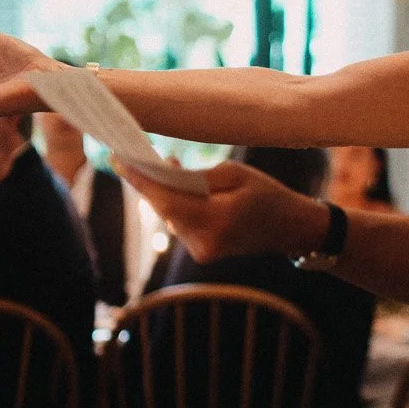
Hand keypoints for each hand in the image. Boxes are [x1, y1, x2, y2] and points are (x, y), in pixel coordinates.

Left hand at [117, 159, 329, 264]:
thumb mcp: (235, 174)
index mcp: (216, 220)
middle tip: (131, 156)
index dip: (140, 180)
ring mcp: (202, 251)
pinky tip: (176, 186)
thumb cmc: (268, 194)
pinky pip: (179, 223)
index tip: (118, 160)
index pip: (167, 200)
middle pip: (164, 208)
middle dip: (148, 182)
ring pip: (169, 216)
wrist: (290, 228)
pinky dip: (175, 204)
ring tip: (161, 165)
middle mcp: (204, 242)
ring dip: (163, 193)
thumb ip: (197, 177)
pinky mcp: (201, 252)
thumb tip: (164, 173)